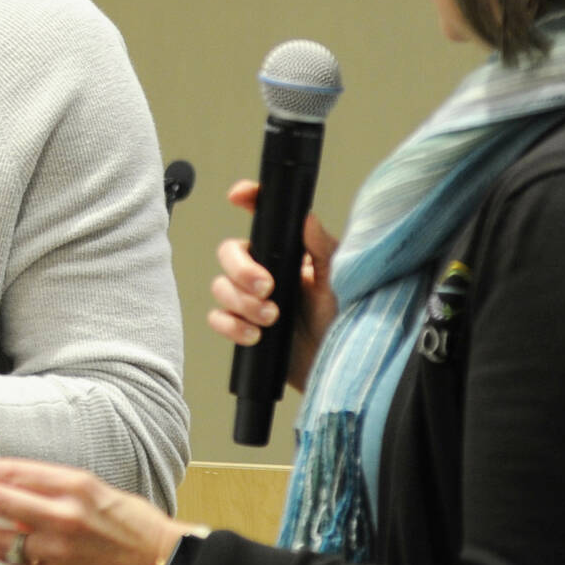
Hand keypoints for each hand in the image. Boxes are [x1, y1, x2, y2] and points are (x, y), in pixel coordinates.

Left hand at [0, 458, 186, 564]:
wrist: (162, 564)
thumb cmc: (135, 524)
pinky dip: (1, 553)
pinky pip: (20, 563)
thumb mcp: (98, 490)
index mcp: (76, 486)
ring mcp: (59, 549)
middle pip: (1, 501)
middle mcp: (63, 515)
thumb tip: (16, 485)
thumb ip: (57, 488)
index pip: (18, 471)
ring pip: (4, 538)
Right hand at [208, 178, 339, 392]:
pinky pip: (218, 318)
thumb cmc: (346, 322)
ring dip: (241, 302)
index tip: (239, 196)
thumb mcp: (340, 282)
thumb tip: (307, 219)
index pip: (265, 219)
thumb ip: (323, 250)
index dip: (248, 200)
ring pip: (221, 286)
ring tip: (271, 318)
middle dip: (241, 269)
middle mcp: (267, 272)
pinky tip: (255, 335)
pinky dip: (231, 326)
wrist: (338, 368)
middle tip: (266, 287)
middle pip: (230, 252)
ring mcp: (252, 300)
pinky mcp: (243, 327)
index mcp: (290, 255)